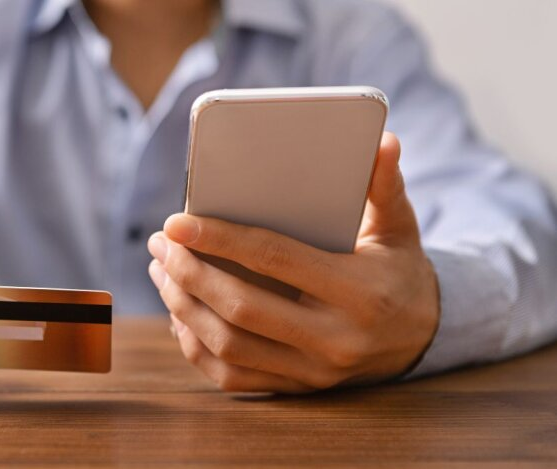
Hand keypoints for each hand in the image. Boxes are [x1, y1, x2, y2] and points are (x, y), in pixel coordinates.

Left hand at [147, 133, 438, 391]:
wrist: (423, 336)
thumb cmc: (399, 270)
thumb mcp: (400, 228)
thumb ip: (386, 186)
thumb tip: (383, 140)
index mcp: (359, 291)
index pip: (275, 259)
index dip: (220, 239)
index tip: (177, 222)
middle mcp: (336, 339)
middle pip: (242, 308)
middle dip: (190, 272)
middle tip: (162, 243)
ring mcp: (314, 372)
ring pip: (229, 345)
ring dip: (184, 307)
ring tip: (162, 271)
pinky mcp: (298, 389)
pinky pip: (233, 375)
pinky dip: (196, 347)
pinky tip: (179, 314)